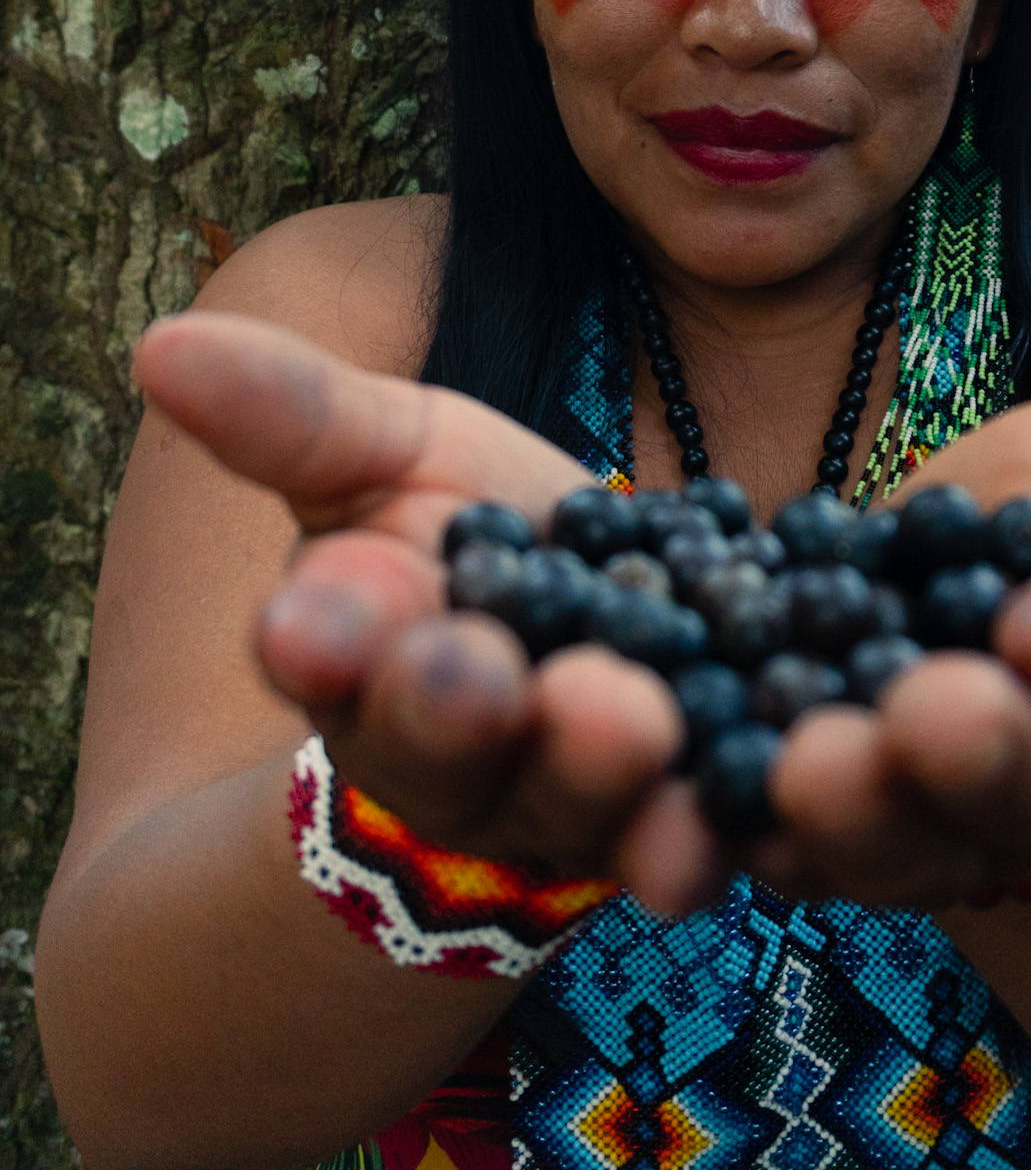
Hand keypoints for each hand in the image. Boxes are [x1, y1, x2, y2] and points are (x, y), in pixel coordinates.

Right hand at [130, 310, 731, 914]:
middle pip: (445, 749)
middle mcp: (456, 758)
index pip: (328, 657)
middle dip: (450, 712)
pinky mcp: (677, 817)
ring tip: (623, 718)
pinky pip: (689, 837)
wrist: (591, 608)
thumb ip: (288, 412)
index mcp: (359, 664)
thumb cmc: (455, 529)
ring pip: (572, 799)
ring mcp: (567, 803)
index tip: (306, 623)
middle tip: (470, 672)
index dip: (325, 642)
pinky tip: (722, 822)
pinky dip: (702, 834)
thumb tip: (158, 343)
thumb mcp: (378, 449)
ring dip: (591, 769)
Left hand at [746, 395, 1030, 908]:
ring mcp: (946, 825)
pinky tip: (722, 812)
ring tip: (808, 767)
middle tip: (926, 713)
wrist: (942, 584)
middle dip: (979, 751)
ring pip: (909, 840)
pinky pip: (803, 858)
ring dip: (859, 810)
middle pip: (1021, 779)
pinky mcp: (840, 844)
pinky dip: (760, 840)